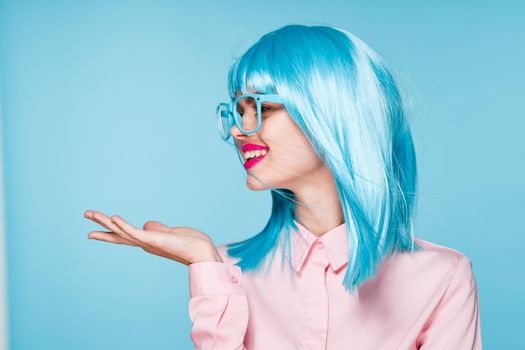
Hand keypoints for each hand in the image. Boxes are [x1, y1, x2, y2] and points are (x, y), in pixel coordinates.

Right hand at [84, 210, 222, 264]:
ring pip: (122, 232)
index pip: (124, 235)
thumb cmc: (190, 244)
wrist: (202, 252)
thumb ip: (156, 229)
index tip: (92, 231)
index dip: (109, 232)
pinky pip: (135, 233)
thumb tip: (146, 224)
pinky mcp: (154, 241)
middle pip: (118, 234)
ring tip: (92, 213)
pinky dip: (123, 226)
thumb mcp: (170, 233)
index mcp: (147, 241)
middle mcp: (145, 243)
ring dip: (106, 222)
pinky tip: (113, 217)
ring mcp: (148, 242)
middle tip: (86, 214)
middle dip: (101, 226)